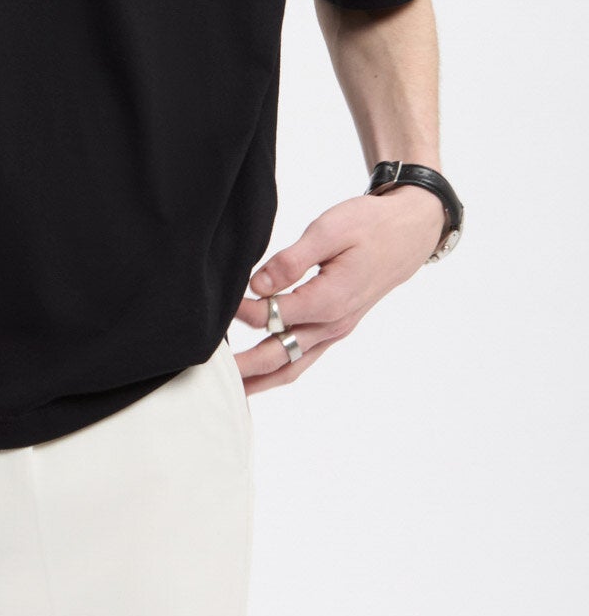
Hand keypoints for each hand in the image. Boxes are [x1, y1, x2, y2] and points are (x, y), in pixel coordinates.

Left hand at [232, 185, 446, 394]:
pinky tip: (258, 376)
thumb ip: (291, 260)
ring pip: (292, 366)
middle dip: (243, 366)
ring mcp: (335, 331)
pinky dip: (279, 371)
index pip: (274, 316)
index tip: (219, 305)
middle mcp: (333, 324)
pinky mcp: (334, 329)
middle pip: (279, 355)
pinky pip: (304, 359)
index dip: (243, 312)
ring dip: (259, 379)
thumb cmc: (368, 226)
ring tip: (226, 389)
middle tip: (208, 372)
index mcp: (330, 300)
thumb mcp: (329, 230)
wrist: (407, 234)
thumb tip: (257, 285)